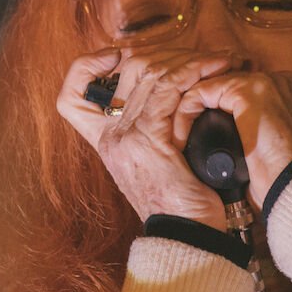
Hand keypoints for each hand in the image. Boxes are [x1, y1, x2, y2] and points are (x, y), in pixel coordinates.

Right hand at [57, 48, 242, 230]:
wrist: (190, 238)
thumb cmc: (184, 201)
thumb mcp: (161, 162)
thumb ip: (156, 131)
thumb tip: (179, 96)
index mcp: (107, 142)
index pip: (71, 94)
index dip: (87, 66)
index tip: (116, 56)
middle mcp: (111, 137)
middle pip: (127, 70)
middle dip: (168, 53)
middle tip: (203, 55)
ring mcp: (127, 138)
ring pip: (150, 73)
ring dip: (190, 59)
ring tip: (220, 59)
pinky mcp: (151, 140)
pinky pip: (169, 89)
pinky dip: (194, 72)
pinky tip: (215, 70)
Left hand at [175, 71, 291, 212]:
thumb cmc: (282, 181)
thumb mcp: (263, 151)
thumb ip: (248, 134)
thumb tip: (225, 140)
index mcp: (282, 93)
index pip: (231, 92)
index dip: (206, 112)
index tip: (189, 139)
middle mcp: (275, 80)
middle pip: (216, 84)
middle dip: (191, 109)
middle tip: (175, 138)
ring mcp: (262, 82)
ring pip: (204, 86)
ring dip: (183, 113)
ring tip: (175, 142)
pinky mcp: (248, 91)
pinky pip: (200, 92)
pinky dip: (185, 114)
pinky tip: (181, 140)